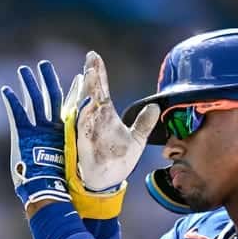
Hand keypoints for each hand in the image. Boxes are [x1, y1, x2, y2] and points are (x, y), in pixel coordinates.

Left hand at [1, 61, 70, 209]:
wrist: (48, 189)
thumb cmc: (58, 182)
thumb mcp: (68, 163)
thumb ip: (70, 153)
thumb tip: (78, 157)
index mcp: (66, 131)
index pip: (68, 105)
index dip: (71, 90)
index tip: (76, 78)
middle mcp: (53, 126)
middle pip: (51, 95)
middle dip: (47, 78)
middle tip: (44, 65)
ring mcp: (39, 129)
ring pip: (34, 99)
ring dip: (28, 83)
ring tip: (23, 70)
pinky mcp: (24, 134)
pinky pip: (16, 112)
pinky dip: (11, 101)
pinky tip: (5, 90)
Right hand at [62, 51, 159, 196]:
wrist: (108, 182)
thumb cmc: (117, 161)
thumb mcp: (136, 140)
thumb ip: (143, 124)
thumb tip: (154, 108)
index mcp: (104, 115)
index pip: (100, 89)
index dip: (97, 72)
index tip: (93, 56)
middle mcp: (94, 119)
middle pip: (91, 92)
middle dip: (90, 76)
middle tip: (90, 59)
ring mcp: (88, 130)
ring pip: (85, 106)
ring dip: (86, 91)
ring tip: (88, 74)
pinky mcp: (84, 143)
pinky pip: (82, 126)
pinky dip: (84, 115)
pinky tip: (88, 103)